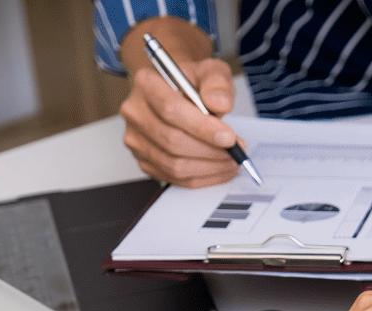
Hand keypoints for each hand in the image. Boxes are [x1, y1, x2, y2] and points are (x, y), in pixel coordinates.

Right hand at [120, 59, 240, 186]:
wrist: (180, 93)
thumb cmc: (193, 83)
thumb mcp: (211, 71)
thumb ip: (217, 83)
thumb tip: (220, 104)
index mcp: (146, 83)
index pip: (171, 109)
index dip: (202, 127)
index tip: (229, 137)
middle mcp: (135, 112)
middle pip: (172, 140)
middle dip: (210, 150)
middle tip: (236, 150)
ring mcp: (136, 139)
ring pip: (174, 164)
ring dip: (209, 167)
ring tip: (231, 160)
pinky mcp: (144, 161)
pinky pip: (175, 178)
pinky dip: (202, 177)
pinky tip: (219, 168)